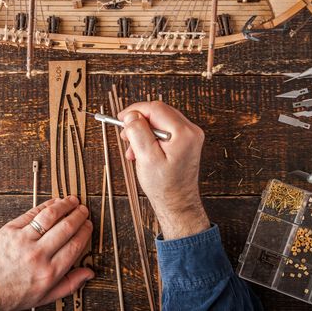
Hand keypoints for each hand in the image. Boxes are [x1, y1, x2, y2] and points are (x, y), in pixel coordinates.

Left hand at [0, 196, 93, 310]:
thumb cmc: (13, 293)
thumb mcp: (45, 296)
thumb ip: (70, 284)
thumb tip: (89, 273)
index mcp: (49, 272)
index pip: (75, 245)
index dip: (85, 232)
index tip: (88, 226)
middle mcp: (38, 255)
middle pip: (66, 228)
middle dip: (78, 216)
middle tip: (83, 211)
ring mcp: (23, 240)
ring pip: (50, 216)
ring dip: (64, 205)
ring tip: (72, 201)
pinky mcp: (10, 230)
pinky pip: (32, 213)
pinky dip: (46, 205)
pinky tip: (54, 202)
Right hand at [117, 101, 209, 239]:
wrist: (177, 203)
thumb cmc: (163, 185)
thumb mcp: (146, 157)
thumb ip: (138, 132)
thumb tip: (132, 115)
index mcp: (183, 133)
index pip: (155, 108)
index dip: (135, 111)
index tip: (121, 119)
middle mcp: (191, 130)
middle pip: (158, 112)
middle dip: (138, 122)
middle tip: (125, 136)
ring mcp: (190, 135)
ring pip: (159, 121)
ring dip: (142, 131)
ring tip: (132, 149)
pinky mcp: (185, 141)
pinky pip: (164, 130)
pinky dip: (150, 137)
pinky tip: (141, 151)